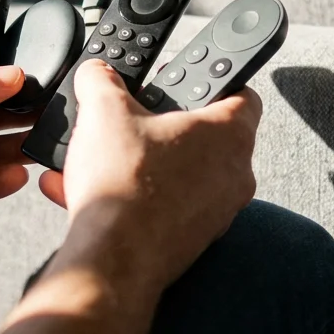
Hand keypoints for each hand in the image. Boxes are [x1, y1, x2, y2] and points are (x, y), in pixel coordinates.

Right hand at [37, 60, 260, 290]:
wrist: (112, 259)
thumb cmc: (125, 187)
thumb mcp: (103, 111)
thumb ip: (101, 81)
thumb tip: (96, 75)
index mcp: (230, 133)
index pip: (242, 92)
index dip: (215, 79)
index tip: (191, 79)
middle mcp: (235, 174)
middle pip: (206, 136)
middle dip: (166, 127)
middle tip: (136, 120)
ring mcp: (218, 211)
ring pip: (183, 174)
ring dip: (145, 163)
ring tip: (104, 159)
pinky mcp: (194, 240)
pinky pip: (165, 207)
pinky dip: (134, 197)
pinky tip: (91, 193)